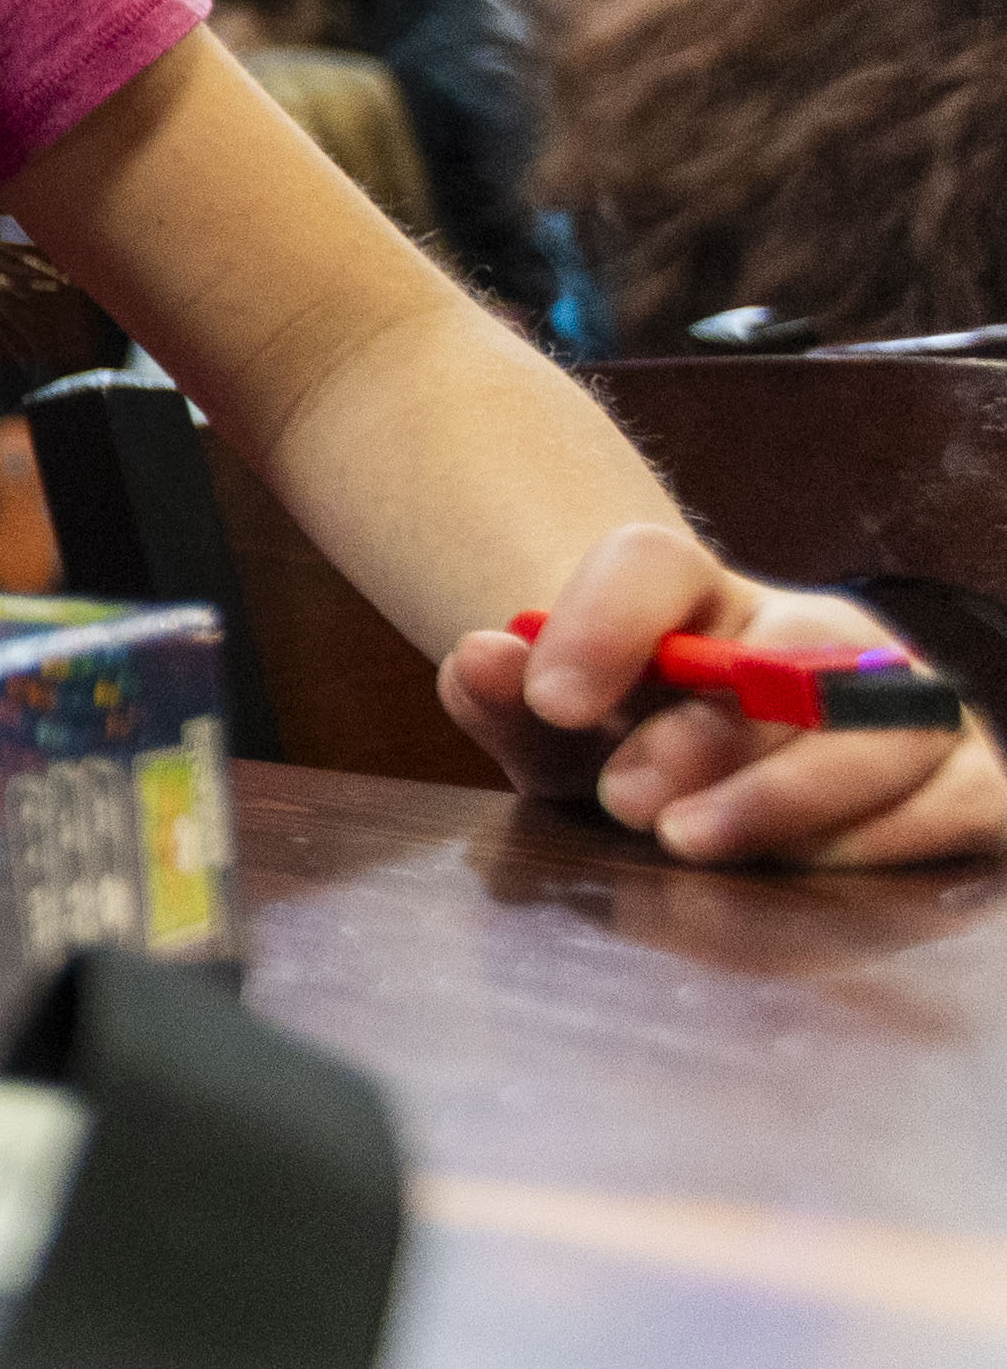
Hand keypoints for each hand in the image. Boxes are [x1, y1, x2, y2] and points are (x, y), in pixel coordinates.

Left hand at [441, 522, 1006, 866]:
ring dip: (784, 796)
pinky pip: (954, 806)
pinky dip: (881, 841)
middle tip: (628, 802)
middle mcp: (819, 637)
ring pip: (876, 733)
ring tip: (696, 844)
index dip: (601, 622)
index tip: (552, 700)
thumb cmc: (643, 767)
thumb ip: (513, 703)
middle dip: (703, 737)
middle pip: (783, 657)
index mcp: (702, 604)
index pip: (651, 564)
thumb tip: (480, 658)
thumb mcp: (567, 745)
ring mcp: (905, 707)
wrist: (745, 819)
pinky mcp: (970, 786)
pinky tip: (806, 874)